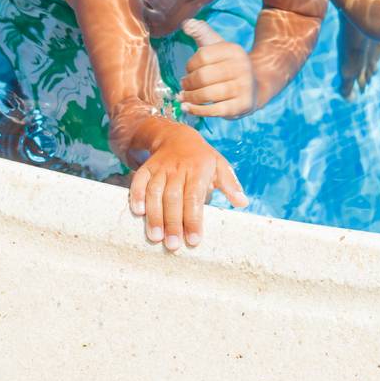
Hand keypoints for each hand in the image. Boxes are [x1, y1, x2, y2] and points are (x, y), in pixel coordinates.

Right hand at [127, 120, 248, 249]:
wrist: (177, 136)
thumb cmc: (201, 159)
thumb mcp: (219, 165)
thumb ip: (230, 184)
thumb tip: (242, 202)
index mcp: (197, 170)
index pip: (194, 197)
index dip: (193, 219)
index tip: (193, 240)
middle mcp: (177, 168)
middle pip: (173, 197)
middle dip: (172, 222)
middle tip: (172, 245)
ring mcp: (160, 168)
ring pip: (155, 191)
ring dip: (154, 215)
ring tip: (155, 237)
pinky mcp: (146, 168)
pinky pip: (139, 181)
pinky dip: (136, 195)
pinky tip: (138, 212)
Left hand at [179, 19, 257, 117]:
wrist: (254, 86)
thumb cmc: (226, 65)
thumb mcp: (216, 45)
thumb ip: (200, 31)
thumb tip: (186, 24)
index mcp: (234, 50)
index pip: (202, 56)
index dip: (190, 65)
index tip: (188, 70)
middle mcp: (242, 67)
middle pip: (203, 76)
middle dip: (188, 83)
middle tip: (183, 86)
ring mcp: (243, 87)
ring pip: (207, 94)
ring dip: (190, 97)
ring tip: (183, 97)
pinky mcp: (242, 105)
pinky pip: (214, 110)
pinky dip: (197, 110)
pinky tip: (187, 108)